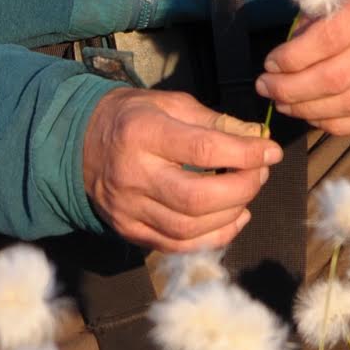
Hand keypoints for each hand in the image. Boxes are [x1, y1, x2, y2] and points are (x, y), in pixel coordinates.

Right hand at [82, 88, 280, 253]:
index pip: (204, 150)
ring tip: (247, 193)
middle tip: (259, 174)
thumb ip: (214, 122)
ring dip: (232, 214)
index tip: (270, 151)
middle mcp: (133, 175)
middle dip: (242, 189)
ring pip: (190, 228)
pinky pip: (179, 245)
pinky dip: (214, 237)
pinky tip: (233, 219)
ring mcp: (129, 209)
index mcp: (142, 133)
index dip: (246, 154)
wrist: (79, 143)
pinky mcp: (130, 230)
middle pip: (198, 197)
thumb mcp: (169, 104)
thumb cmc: (131, 118)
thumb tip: (257, 140)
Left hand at [255, 0, 349, 135]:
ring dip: (309, 110)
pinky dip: (338, 125)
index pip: (328, 39)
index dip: (292, 58)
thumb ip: (319, 13)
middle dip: (291, 89)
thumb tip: (289, 51)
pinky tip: (315, 117)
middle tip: (267, 88)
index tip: (270, 62)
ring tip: (285, 104)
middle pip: (336, 78)